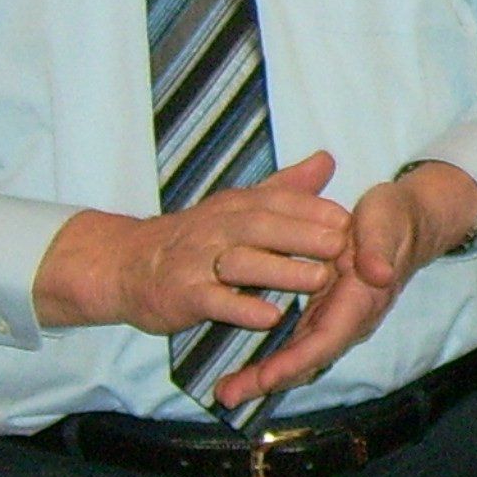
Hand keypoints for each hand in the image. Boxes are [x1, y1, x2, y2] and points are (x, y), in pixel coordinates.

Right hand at [34, 151, 350, 333]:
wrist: (126, 265)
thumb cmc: (195, 238)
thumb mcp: (237, 206)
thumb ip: (285, 188)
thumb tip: (328, 159)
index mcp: (234, 206)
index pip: (277, 200)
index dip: (313, 209)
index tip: (350, 219)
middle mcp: (216, 228)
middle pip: (262, 226)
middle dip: (304, 234)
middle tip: (342, 245)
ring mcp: (197, 262)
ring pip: (242, 263)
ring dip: (281, 270)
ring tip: (319, 279)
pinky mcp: (183, 296)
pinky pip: (214, 301)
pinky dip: (242, 308)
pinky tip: (271, 316)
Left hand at [214, 161, 476, 409]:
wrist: (407, 222)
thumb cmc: (391, 220)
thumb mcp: (384, 223)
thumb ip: (379, 248)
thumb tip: (379, 273)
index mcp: (360, 300)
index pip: (326, 339)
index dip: (296, 360)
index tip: (264, 377)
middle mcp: (348, 320)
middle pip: (308, 360)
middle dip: (269, 380)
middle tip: (228, 396)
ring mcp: (336, 320)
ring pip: (299, 358)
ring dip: (264, 377)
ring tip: (227, 392)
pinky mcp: (324, 315)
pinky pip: (297, 346)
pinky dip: (272, 361)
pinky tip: (246, 372)